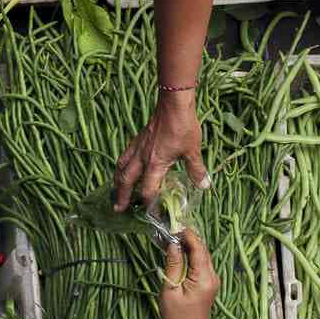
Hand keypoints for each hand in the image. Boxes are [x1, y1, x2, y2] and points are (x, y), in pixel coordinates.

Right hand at [113, 93, 209, 211]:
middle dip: (122, 196)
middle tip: (118, 208)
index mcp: (155, 164)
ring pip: (121, 167)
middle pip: (126, 181)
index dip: (149, 204)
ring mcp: (138, 147)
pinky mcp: (138, 139)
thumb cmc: (183, 127)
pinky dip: (122, 166)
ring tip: (115, 190)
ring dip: (117, 181)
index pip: (148, 190)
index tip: (151, 214)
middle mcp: (142, 158)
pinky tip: (125, 167)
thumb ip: (196, 170)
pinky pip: (125, 156)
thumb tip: (205, 185)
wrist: (173, 104)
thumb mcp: (192, 151)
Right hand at [160, 228, 218, 318]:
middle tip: (173, 231)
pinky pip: (202, 263)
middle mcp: (212, 276)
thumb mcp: (170, 289)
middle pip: (203, 250)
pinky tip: (181, 253)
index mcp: (204, 278)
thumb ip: (173, 265)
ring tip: (174, 239)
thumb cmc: (177, 316)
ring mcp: (213, 279)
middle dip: (189, 238)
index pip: (199, 249)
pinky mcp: (210, 282)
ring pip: (203, 255)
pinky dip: (193, 255)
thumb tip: (173, 244)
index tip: (175, 227)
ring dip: (191, 246)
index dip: (188, 235)